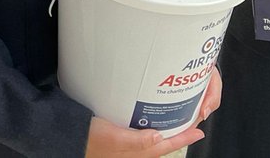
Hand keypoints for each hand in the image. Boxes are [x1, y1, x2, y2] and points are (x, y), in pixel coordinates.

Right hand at [85, 71, 220, 156]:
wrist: (70, 139)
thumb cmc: (88, 139)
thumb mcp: (112, 136)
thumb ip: (136, 140)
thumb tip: (159, 137)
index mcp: (137, 152)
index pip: (166, 145)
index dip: (184, 137)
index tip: (199, 130)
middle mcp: (136, 151)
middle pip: (164, 144)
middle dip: (179, 133)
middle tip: (192, 121)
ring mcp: (129, 147)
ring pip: (154, 141)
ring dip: (167, 131)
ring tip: (177, 118)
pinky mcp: (121, 139)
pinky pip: (143, 136)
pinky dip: (152, 129)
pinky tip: (150, 119)